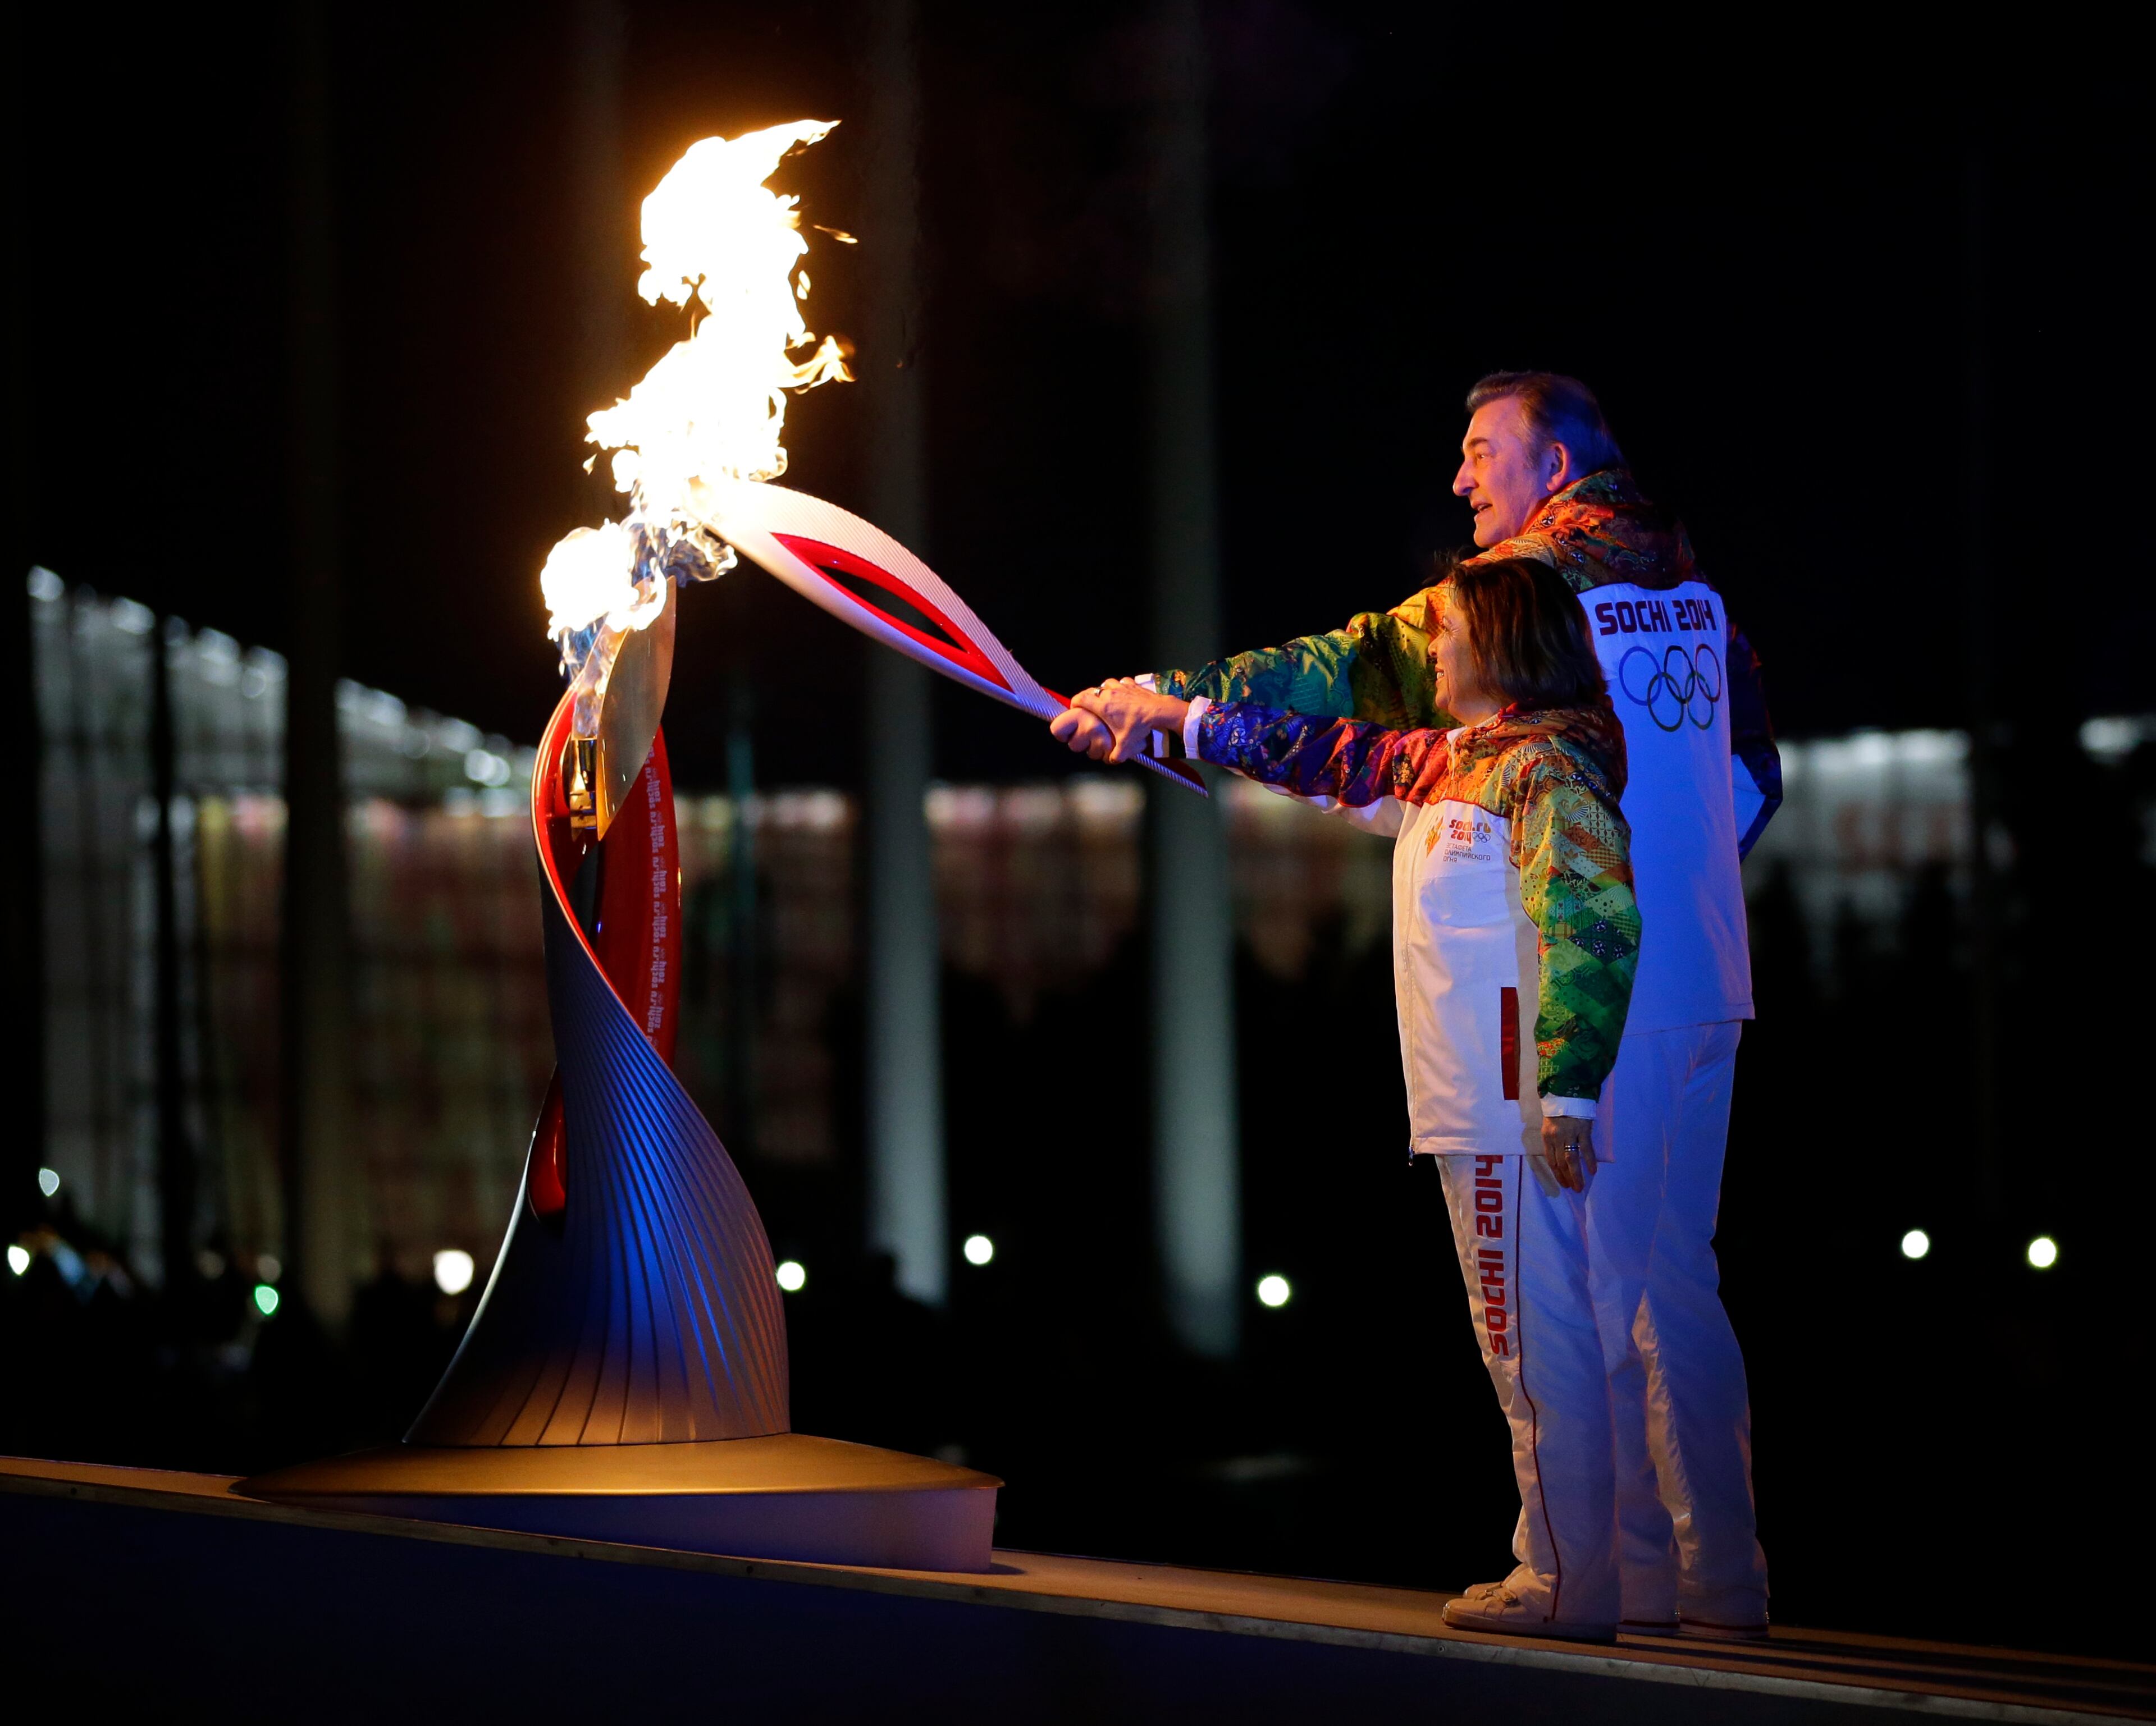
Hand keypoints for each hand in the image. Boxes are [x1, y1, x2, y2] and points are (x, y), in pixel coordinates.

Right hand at [1049, 680, 1191, 763]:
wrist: (1159, 711)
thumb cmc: (1140, 726)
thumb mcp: (1126, 744)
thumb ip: (1116, 754)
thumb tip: (1112, 760)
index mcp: (1103, 706)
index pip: (1081, 698)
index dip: (1075, 702)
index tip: (1075, 708)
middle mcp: (1109, 693)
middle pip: (1091, 690)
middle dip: (1088, 697)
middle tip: (1089, 706)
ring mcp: (1121, 687)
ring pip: (1105, 684)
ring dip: (1103, 690)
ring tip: (1106, 699)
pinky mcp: (1132, 684)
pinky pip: (1121, 682)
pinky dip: (1119, 687)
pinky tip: (1123, 694)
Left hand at [1539, 1114, 1596, 1193]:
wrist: (1567, 1092)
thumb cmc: (1557, 1110)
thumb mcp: (1548, 1125)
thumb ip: (1552, 1141)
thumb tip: (1559, 1159)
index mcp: (1547, 1137)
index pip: (1551, 1160)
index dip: (1557, 1174)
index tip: (1563, 1184)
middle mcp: (1557, 1137)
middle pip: (1561, 1163)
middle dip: (1567, 1178)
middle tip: (1574, 1189)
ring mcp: (1570, 1134)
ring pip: (1572, 1159)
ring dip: (1576, 1175)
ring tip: (1580, 1186)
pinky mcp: (1583, 1130)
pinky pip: (1586, 1148)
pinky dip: (1590, 1160)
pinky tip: (1592, 1171)